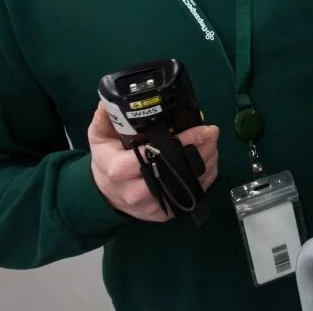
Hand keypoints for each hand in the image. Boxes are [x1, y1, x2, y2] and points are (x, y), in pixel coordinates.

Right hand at [88, 102, 219, 221]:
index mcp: (118, 169)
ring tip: (213, 141)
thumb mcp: (99, 136)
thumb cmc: (106, 160)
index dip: (179, 143)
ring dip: (207, 162)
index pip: (151, 156)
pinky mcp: (166, 212)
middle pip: (175, 173)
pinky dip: (206, 176)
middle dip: (200, 151)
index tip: (200, 129)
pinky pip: (192, 194)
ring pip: (189, 185)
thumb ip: (106, 117)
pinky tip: (209, 158)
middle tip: (212, 132)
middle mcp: (135, 191)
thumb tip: (110, 100)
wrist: (107, 193)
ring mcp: (152, 204)